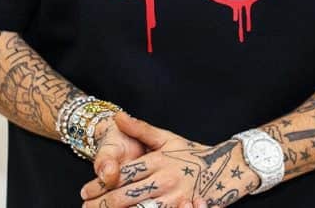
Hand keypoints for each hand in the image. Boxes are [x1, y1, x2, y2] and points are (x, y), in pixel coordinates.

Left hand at [80, 111, 258, 207]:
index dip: (102, 184)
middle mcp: (164, 179)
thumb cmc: (193, 153)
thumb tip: (117, 116)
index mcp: (158, 160)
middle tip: (86, 207)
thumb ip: (141, 128)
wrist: (229, 167)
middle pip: (127, 196)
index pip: (123, 174)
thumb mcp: (168, 137)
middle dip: (103, 204)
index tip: (85, 190)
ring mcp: (175, 198)